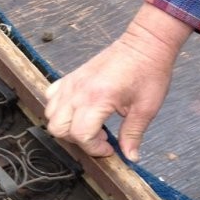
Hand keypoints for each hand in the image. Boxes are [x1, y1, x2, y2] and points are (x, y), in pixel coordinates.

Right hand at [44, 4, 192, 161]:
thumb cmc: (148, 71)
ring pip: (51, 115)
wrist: (145, 43)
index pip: (81, 135)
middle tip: (98, 138)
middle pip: (59, 128)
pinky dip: (58, 109)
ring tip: (89, 125)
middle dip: (77, 140)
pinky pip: (51, 98)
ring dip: (66, 126)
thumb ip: (133, 134)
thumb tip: (130, 156)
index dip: (94, 149)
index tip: (109, 148)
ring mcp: (72, 83)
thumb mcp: (146, 108)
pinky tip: (77, 111)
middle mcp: (79, 91)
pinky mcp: (71, 78)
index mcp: (98, 99)